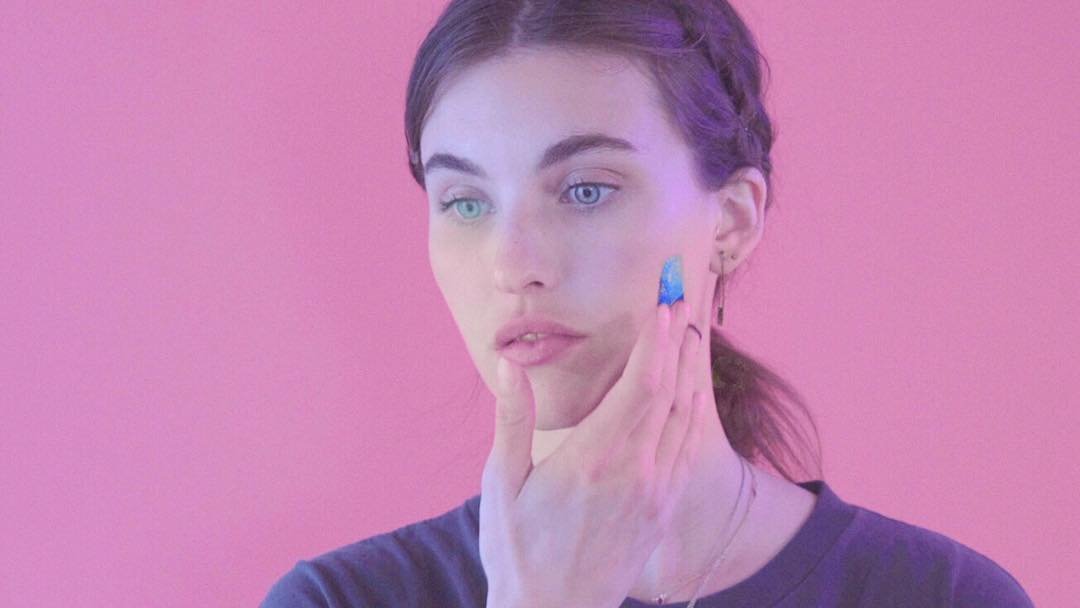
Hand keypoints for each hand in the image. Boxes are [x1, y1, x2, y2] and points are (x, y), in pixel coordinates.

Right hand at [479, 299, 707, 607]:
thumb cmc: (518, 551)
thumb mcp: (502, 484)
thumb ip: (512, 419)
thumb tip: (509, 363)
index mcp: (593, 458)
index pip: (639, 384)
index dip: (655, 340)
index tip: (662, 303)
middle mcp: (634, 471)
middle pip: (670, 391)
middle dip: (677, 340)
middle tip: (682, 298)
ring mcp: (655, 491)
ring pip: (685, 418)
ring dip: (691, 370)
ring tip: (691, 331)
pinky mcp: (663, 510)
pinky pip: (687, 449)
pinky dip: (693, 411)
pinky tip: (692, 393)